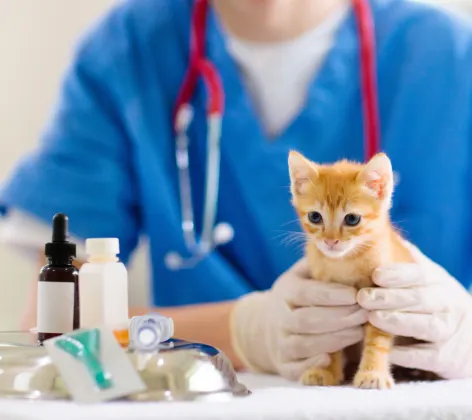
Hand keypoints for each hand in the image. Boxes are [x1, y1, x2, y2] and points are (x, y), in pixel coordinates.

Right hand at [230, 258, 366, 380]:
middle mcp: (279, 317)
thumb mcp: (303, 275)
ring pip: (305, 344)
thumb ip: (320, 264)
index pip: (306, 293)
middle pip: (307, 320)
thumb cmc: (299, 296)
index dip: (331, 295)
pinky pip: (297, 369)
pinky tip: (332, 359)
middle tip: (366, 313)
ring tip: (360, 332)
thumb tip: (347, 250)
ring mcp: (280, 343)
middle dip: (339, 318)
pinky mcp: (284, 365)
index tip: (356, 294)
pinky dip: (313, 365)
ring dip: (335, 339)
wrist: (268, 326)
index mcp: (285, 291)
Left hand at [357, 240, 471, 378]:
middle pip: (420, 299)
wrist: (467, 337)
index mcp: (437, 281)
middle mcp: (447, 303)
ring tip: (373, 318)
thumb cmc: (432, 301)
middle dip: (390, 298)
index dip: (398, 274)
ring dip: (398, 322)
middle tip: (363, 297)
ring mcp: (449, 331)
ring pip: (426, 325)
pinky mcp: (446, 357)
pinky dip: (408, 353)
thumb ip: (404, 259)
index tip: (375, 274)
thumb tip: (377, 234)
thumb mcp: (423, 278)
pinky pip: (427, 356)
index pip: (419, 274)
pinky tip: (388, 349)